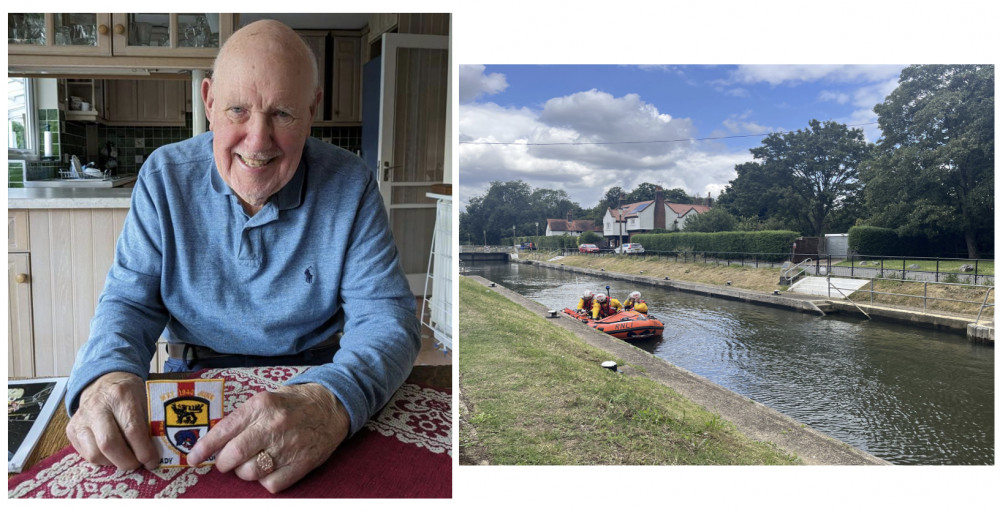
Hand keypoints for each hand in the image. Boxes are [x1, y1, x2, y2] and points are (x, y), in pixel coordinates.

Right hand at [66, 371, 158, 470]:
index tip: (152, 461)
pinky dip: (102, 460)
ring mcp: (81, 418)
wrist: (104, 381)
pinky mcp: (72, 429)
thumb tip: (159, 450)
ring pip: (94, 454)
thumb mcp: (146, 398)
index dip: (143, 451)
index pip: (132, 430)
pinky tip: (113, 455)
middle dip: (127, 461)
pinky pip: (85, 455)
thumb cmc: (130, 393)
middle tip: (138, 465)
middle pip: (109, 444)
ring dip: (113, 463)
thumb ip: (152, 422)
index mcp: (121, 395)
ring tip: (126, 459)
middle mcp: (97, 406)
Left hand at [186, 383, 349, 493]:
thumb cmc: (294, 403)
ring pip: (250, 473)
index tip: (193, 459)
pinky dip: (266, 481)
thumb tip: (215, 442)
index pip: (224, 431)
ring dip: (246, 472)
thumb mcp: (267, 399)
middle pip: (234, 456)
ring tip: (254, 462)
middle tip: (228, 461)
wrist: (332, 405)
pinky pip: (271, 484)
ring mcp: (289, 445)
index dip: (204, 449)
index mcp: (261, 405)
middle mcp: (273, 425)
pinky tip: (271, 468)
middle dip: (225, 463)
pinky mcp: (302, 462)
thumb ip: (243, 418)